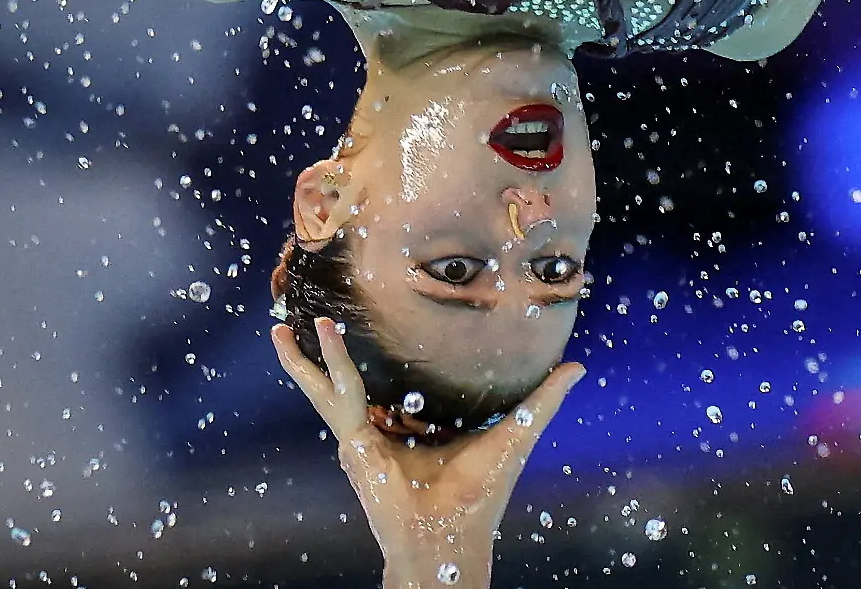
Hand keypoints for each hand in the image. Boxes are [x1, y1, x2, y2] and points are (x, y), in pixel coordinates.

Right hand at [271, 319, 584, 587]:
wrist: (451, 538)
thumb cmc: (481, 496)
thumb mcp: (516, 432)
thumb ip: (542, 399)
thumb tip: (576, 366)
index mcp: (408, 433)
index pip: (386, 390)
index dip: (376, 365)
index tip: (371, 333)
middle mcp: (379, 435)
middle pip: (345, 386)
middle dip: (325, 358)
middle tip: (316, 321)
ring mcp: (360, 440)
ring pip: (327, 388)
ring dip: (309, 359)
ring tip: (284, 330)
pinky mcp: (354, 443)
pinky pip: (336, 395)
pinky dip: (323, 366)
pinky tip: (316, 338)